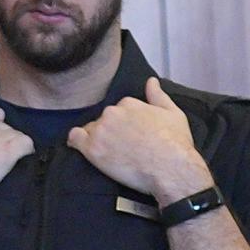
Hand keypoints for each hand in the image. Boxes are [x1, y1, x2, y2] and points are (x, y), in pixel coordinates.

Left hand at [68, 78, 210, 204]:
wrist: (169, 168)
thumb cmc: (175, 142)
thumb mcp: (173, 113)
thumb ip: (158, 96)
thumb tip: (151, 81)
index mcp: (129, 103)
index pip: (119, 109)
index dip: (123, 123)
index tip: (128, 134)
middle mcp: (112, 113)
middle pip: (103, 120)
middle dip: (109, 131)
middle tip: (119, 146)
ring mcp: (101, 131)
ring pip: (90, 130)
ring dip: (95, 138)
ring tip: (106, 152)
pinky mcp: (92, 150)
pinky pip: (74, 139)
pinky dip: (75, 142)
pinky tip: (79, 148)